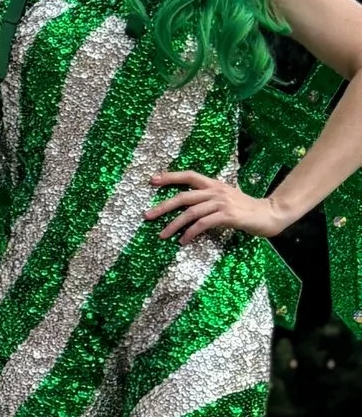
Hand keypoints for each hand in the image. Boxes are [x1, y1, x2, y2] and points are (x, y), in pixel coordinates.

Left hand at [149, 169, 284, 241]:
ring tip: (162, 235)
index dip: (170, 177)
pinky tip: (183, 241)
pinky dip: (190, 233)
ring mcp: (221, 203)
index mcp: (214, 184)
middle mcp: (215, 191)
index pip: (189, 176)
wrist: (268, 214)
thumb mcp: (225, 198)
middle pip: (184, 196)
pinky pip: (203, 224)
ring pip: (191, 212)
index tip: (152, 180)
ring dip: (173, 224)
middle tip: (147, 216)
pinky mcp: (227, 216)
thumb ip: (208, 198)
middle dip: (163, 206)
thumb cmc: (245, 208)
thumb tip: (186, 206)